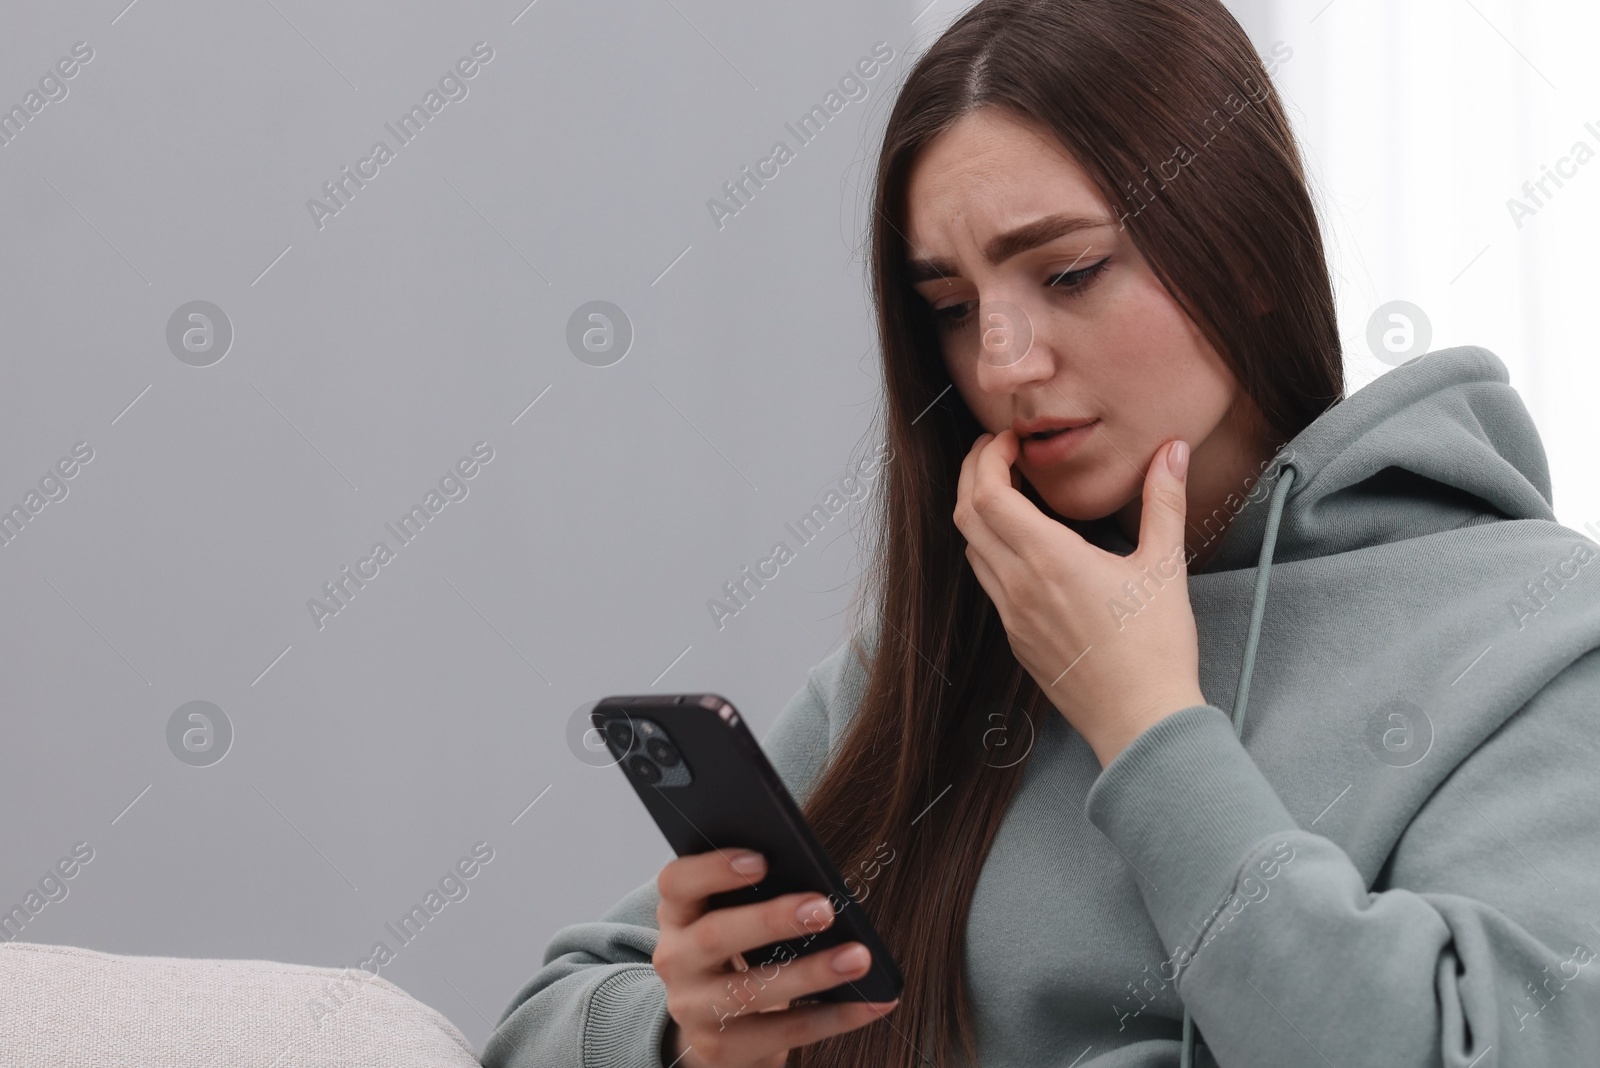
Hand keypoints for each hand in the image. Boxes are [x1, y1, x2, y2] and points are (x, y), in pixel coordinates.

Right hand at [653, 849, 898, 1067]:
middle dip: (772, 921)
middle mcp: (675, 959)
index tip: (762, 860)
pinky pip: (782, 1033)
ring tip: (858, 958)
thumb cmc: (738, 950)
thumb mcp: (731, 915)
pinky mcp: (720, 1048)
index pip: (677, 882)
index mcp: (678, 912)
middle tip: (824, 909)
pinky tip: (871, 1002)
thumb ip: (757, 894)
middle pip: (714, 936)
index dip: (713, 869)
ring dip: (811, 974)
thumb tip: (818, 885)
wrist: (714, 1026)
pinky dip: (833, 1017)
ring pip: (749, 991)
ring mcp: (693, 1008)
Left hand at [953, 429, 1206, 764]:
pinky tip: (1022, 544)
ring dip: (978, 513)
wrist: (1140, 722)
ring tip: (1008, 490)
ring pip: (972, 550)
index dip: (989, 458)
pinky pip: (988, 582)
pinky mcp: (1016, 639)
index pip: (989, 495)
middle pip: (967, 516)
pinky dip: (990, 548)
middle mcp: (1019, 586)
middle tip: (998, 452)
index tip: (1009, 440)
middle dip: (973, 474)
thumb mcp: (1164, 567)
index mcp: (1049, 560)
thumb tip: (1173, 450)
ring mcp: (1012, 616)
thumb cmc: (1156, 648)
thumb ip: (1164, 501)